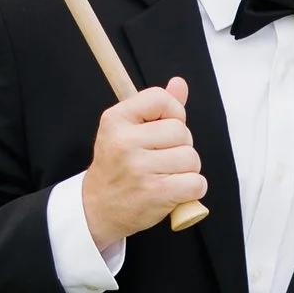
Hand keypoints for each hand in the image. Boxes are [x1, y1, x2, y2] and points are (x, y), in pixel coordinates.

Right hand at [81, 79, 204, 244]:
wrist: (98, 208)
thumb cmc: (117, 167)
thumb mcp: (127, 130)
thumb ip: (156, 107)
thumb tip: (180, 84)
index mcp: (116, 119)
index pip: (160, 98)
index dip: (173, 112)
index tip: (165, 128)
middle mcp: (125, 142)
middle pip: (182, 131)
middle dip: (180, 146)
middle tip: (162, 159)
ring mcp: (140, 168)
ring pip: (192, 158)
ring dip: (187, 169)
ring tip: (166, 175)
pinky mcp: (156, 193)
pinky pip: (196, 183)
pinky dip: (192, 189)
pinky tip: (175, 191)